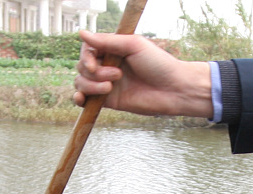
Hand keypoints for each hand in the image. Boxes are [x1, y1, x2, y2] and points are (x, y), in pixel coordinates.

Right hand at [73, 31, 213, 117]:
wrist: (173, 90)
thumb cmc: (159, 65)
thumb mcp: (133, 45)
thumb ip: (107, 41)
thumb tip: (81, 33)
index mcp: (113, 50)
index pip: (87, 49)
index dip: (86, 56)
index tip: (93, 62)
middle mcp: (108, 65)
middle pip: (82, 67)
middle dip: (95, 72)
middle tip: (118, 75)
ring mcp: (107, 83)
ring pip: (81, 82)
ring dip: (92, 85)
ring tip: (111, 87)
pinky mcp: (108, 101)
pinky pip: (86, 99)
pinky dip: (79, 99)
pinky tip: (82, 99)